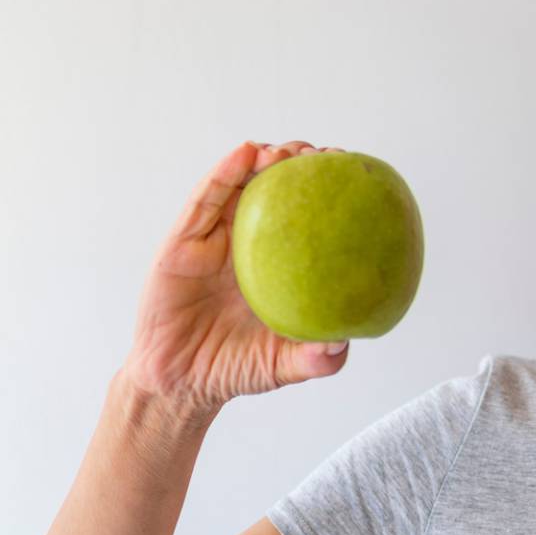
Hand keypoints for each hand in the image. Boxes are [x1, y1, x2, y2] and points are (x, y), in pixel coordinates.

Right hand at [120, 140, 350, 411]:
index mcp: (277, 267)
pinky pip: (204, 202)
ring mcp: (215, 241)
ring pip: (240, 187)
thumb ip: (317, 359)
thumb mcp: (285, 365)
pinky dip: (223, 174)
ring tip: (287, 150)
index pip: (308, 220)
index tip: (355, 175)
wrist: (180, 384)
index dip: (328, 195)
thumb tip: (344, 342)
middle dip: (301, 167)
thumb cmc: (235, 369)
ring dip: (265, 160)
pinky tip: (245, 154)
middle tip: (326, 157)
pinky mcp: (183, 243)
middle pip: (277, 192)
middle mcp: (249, 246)